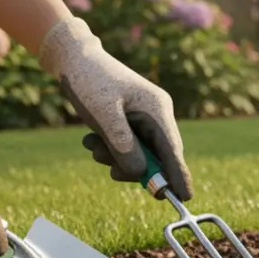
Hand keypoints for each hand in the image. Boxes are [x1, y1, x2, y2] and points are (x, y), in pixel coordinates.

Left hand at [37, 17, 192, 200]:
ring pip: (139, 153)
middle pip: (157, 156)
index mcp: (157, 110)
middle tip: (112, 173)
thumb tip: (141, 173)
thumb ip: (123, 145)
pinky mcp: (131, 120)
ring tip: (91, 144)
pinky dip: (110, 148)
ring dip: (115, 157)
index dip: (178, 175)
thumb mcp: (104, 116)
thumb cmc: (89, 81)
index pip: (173, 150)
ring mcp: (144, 117)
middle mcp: (156, 114)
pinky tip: (91, 138)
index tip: (185, 198)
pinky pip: (127, 145)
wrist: (73, 58)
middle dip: (134, 167)